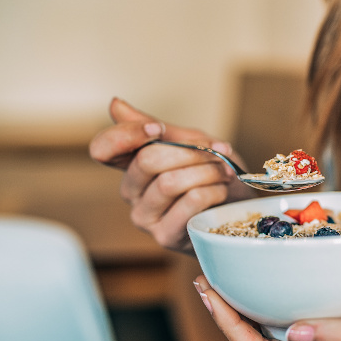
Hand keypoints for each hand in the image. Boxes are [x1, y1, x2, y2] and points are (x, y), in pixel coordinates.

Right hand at [89, 98, 254, 252]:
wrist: (238, 208)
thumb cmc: (212, 175)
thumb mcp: (190, 143)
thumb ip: (157, 127)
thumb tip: (115, 104)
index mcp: (131, 165)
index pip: (102, 148)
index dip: (126, 134)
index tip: (158, 129)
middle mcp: (131, 192)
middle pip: (147, 160)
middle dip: (190, 152)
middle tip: (217, 152)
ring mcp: (145, 217)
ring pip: (169, 182)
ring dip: (206, 171)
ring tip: (224, 172)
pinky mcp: (165, 236)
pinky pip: (189, 202)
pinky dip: (213, 190)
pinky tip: (222, 191)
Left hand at [193, 275, 340, 340]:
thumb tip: (293, 332)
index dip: (229, 327)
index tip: (209, 292)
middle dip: (226, 314)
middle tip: (206, 278)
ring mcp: (327, 336)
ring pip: (271, 328)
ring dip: (243, 305)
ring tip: (224, 274)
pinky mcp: (336, 318)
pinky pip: (291, 310)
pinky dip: (270, 292)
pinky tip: (266, 270)